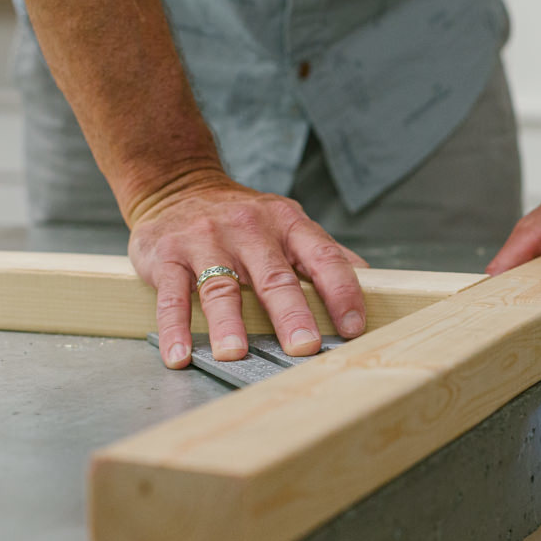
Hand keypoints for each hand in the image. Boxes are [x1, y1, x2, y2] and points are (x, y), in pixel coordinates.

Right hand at [127, 171, 368, 368]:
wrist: (178, 186)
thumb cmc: (245, 219)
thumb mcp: (289, 224)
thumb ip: (326, 254)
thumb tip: (373, 282)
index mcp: (288, 223)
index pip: (324, 258)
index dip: (342, 292)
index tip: (354, 327)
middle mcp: (249, 229)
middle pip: (274, 276)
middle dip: (291, 313)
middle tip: (304, 346)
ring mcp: (206, 240)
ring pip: (221, 286)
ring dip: (228, 323)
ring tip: (236, 353)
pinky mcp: (166, 255)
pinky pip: (172, 294)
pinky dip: (174, 327)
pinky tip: (179, 354)